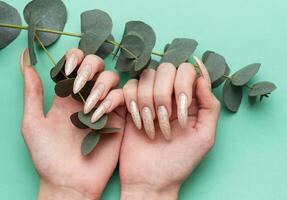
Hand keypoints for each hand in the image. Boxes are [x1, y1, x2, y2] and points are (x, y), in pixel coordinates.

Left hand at [20, 48, 124, 199]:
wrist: (69, 181)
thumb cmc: (48, 156)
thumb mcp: (33, 122)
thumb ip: (31, 93)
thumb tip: (27, 62)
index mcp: (66, 94)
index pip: (75, 63)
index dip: (74, 58)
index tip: (67, 70)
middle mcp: (86, 95)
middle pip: (97, 64)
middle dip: (90, 66)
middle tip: (78, 84)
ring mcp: (103, 105)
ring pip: (112, 78)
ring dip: (101, 86)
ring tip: (87, 108)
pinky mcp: (118, 117)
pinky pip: (122, 97)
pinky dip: (113, 100)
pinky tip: (99, 116)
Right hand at [119, 58, 219, 198]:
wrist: (150, 179)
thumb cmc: (179, 161)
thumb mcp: (204, 137)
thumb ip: (210, 106)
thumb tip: (202, 78)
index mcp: (190, 99)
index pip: (188, 71)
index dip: (185, 83)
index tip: (183, 104)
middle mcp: (170, 94)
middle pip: (166, 68)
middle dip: (165, 94)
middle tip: (167, 120)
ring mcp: (150, 97)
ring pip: (147, 76)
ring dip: (149, 101)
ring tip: (153, 127)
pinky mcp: (131, 104)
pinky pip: (129, 87)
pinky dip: (134, 104)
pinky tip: (140, 124)